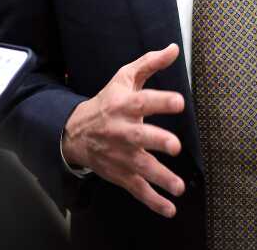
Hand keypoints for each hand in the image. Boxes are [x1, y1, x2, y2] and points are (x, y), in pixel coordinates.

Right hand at [61, 44, 185, 217]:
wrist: (76, 132)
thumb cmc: (107, 102)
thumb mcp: (124, 78)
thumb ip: (150, 63)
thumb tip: (173, 48)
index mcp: (124, 105)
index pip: (143, 101)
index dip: (161, 101)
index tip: (180, 101)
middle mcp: (122, 131)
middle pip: (139, 136)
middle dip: (157, 141)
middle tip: (175, 146)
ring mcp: (121, 155)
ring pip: (141, 167)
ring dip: (160, 178)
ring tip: (178, 186)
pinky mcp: (121, 173)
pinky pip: (138, 189)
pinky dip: (153, 201)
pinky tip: (169, 208)